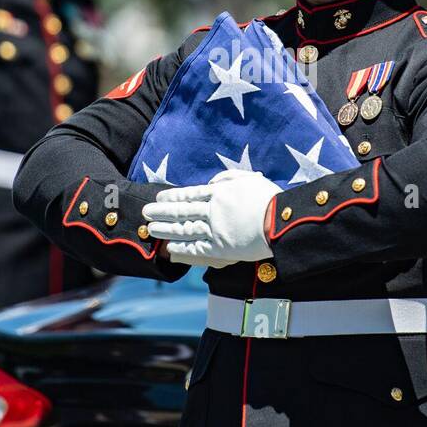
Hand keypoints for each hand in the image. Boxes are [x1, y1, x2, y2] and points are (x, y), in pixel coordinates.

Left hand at [142, 169, 280, 266]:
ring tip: (151, 228)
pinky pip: (196, 248)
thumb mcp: (249, 178)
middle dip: (162, 212)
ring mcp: (215, 230)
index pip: (190, 194)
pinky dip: (182, 247)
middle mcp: (213, 210)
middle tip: (146, 212)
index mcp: (219, 193)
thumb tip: (209, 184)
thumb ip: (227, 178)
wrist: (280, 221)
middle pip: (182, 211)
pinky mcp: (221, 248)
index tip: (159, 197)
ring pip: (185, 229)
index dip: (173, 196)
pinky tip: (169, 247)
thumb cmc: (269, 198)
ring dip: (166, 229)